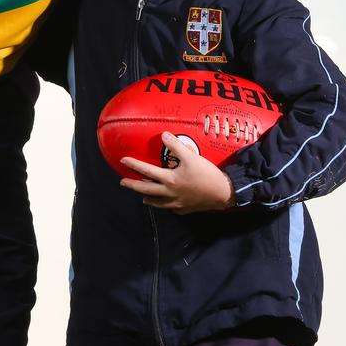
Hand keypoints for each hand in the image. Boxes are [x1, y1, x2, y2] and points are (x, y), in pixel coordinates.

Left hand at [120, 132, 235, 214]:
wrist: (222, 193)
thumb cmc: (206, 175)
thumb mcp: (191, 157)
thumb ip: (176, 146)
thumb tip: (163, 135)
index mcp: (169, 179)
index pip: (146, 170)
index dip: (133, 164)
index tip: (123, 160)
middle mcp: (169, 193)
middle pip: (146, 190)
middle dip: (133, 185)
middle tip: (123, 182)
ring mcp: (177, 203)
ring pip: (157, 203)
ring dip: (148, 198)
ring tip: (142, 197)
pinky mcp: (185, 209)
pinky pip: (170, 209)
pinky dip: (164, 206)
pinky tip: (165, 204)